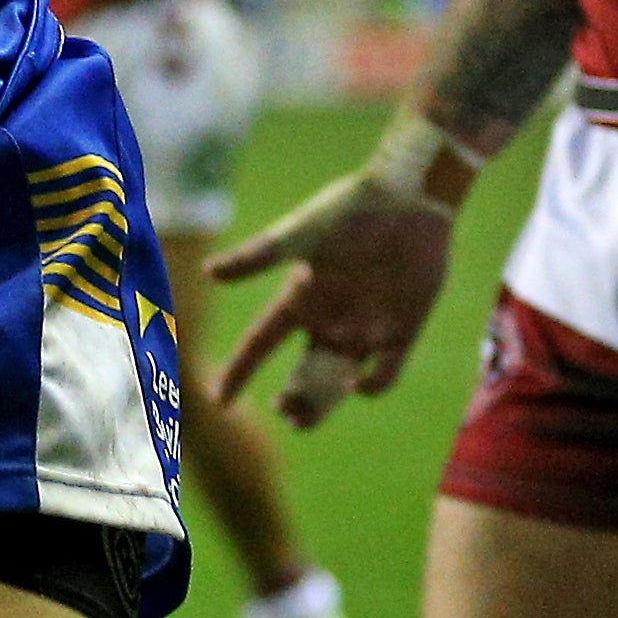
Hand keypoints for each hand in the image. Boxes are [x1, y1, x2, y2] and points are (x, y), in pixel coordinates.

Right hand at [210, 165, 458, 427]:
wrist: (409, 199)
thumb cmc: (349, 211)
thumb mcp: (299, 235)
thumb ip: (258, 258)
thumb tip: (208, 271)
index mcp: (300, 299)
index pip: (260, 342)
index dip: (239, 371)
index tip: (220, 400)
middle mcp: (329, 319)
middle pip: (303, 375)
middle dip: (292, 400)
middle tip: (285, 410)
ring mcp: (365, 328)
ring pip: (337, 383)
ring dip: (321, 405)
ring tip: (302, 419)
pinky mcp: (403, 331)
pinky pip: (385, 373)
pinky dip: (372, 386)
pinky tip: (355, 385)